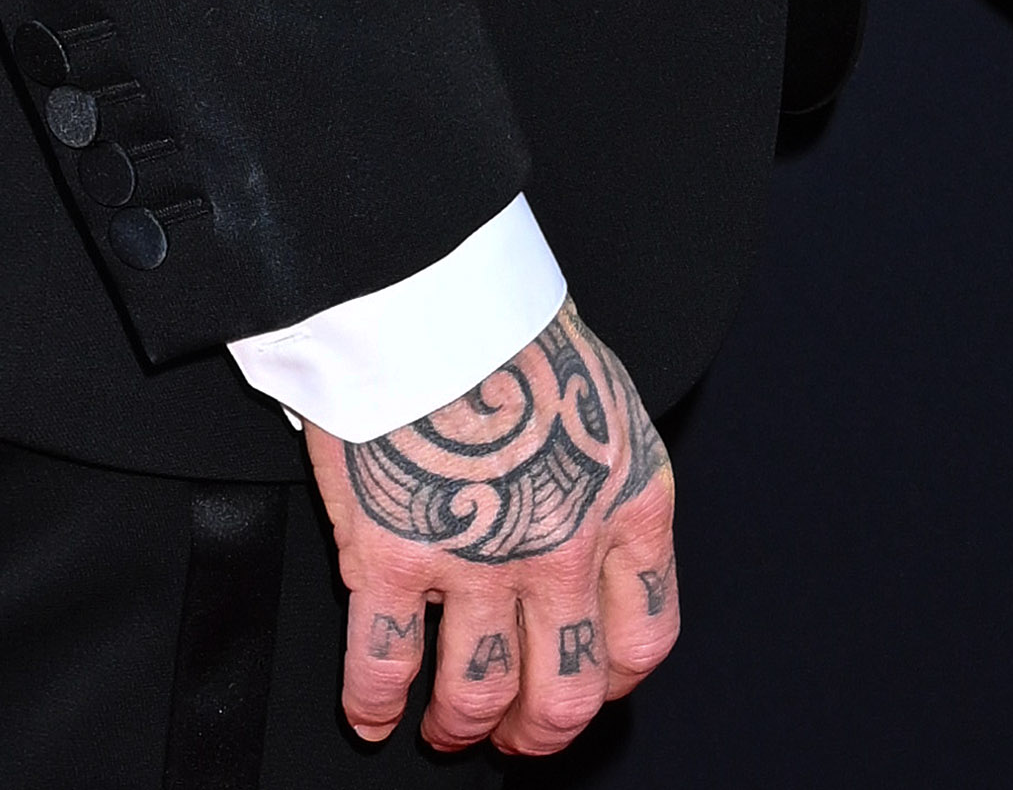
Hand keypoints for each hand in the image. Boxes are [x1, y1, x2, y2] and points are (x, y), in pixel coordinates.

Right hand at [306, 306, 676, 755]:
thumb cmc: (511, 324)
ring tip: (443, 727)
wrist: (433, 279)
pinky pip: (385, 666)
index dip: (608, 684)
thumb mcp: (602, 401)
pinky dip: (374, 704)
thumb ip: (604, 483)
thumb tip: (593, 544)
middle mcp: (566, 545)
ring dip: (460, 726)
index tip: (582, 690)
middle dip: (535, 730)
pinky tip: (371, 712)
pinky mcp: (398, 555)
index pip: (641, 640)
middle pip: (565, 693)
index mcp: (629, 503)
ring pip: (479, 696)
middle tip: (511, 733)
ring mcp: (482, 559)